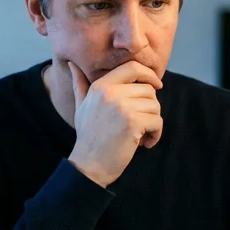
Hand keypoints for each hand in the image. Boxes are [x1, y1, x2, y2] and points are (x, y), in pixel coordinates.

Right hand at [67, 60, 163, 187]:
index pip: (132, 67)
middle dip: (151, 107)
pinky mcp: (132, 123)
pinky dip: (155, 134)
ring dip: (153, 123)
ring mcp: (121, 107)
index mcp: (101, 86)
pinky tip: (144, 143)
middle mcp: (110, 93)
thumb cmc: (87, 137)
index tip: (156, 86)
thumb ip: (80, 84)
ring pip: (155, 106)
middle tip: (142, 123)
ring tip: (140, 135)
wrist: (88, 165)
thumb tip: (72, 64)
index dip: (149, 74)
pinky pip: (157, 121)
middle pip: (148, 89)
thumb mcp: (81, 106)